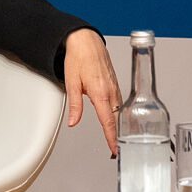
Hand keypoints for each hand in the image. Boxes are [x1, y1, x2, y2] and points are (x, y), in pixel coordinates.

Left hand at [63, 28, 120, 154]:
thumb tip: (73, 122)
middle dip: (118, 136)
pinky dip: (120, 114)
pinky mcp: (115, 83)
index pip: (108, 121)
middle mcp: (111, 91)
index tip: (114, 150)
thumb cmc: (78, 57)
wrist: (86, 40)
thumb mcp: (71, 82)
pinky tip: (118, 120)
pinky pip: (120, 102)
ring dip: (120, 126)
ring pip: (120, 111)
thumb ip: (75, 105)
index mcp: (100, 92)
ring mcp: (115, 86)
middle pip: (117, 119)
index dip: (112, 138)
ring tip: (118, 141)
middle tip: (116, 151)